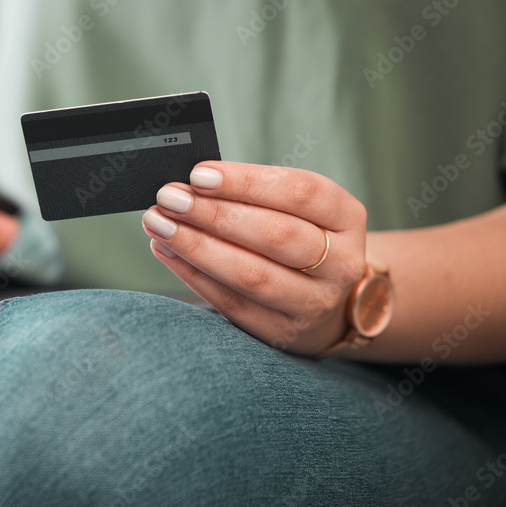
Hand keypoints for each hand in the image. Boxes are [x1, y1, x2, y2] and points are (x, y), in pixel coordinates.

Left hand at [142, 161, 367, 354]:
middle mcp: (341, 262)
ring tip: (159, 224)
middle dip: (213, 214)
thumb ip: (251, 193)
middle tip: (169, 198)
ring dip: (197, 246)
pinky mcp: (284, 333)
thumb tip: (188, 185)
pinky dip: (193, 275)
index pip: (299, 192)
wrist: (326, 300)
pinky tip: (167, 252)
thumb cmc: (297, 236)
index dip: (246, 181)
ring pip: (252, 274)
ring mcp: (315, 303)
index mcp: (346, 217)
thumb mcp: (294, 208)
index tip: (198, 174)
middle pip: (274, 235)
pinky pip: (232, 304)